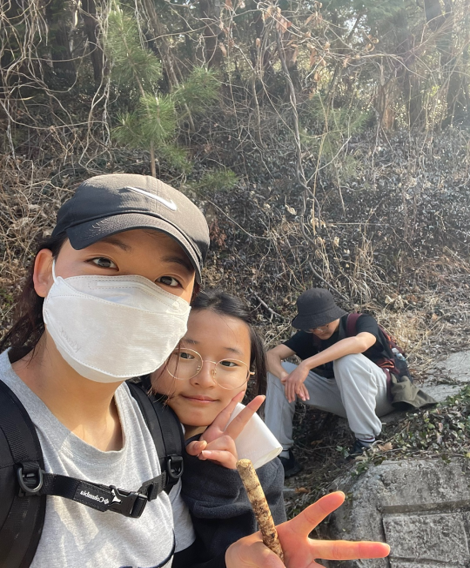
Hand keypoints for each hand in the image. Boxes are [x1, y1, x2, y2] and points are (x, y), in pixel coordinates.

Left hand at [186, 392, 265, 468]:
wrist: (208, 483)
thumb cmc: (203, 463)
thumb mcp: (193, 452)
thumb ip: (193, 447)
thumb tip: (202, 446)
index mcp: (219, 432)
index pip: (226, 414)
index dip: (233, 402)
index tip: (241, 391)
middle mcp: (227, 439)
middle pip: (239, 421)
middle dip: (250, 409)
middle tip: (260, 398)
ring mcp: (231, 450)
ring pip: (225, 441)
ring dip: (211, 448)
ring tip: (202, 457)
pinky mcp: (231, 462)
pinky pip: (223, 454)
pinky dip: (213, 454)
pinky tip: (205, 455)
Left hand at [225, 491, 389, 566]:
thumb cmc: (246, 554)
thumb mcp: (245, 551)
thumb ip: (260, 554)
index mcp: (292, 533)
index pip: (309, 517)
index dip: (323, 506)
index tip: (340, 495)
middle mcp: (304, 552)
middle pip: (336, 549)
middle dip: (361, 548)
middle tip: (386, 548)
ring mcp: (305, 567)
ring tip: (298, 567)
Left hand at [282, 364, 309, 402]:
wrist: (303, 367)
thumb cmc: (298, 371)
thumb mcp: (291, 374)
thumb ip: (286, 378)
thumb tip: (282, 380)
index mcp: (288, 379)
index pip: (286, 388)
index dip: (286, 393)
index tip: (287, 398)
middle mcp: (290, 380)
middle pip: (289, 390)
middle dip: (289, 396)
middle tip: (290, 401)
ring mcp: (294, 381)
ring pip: (292, 390)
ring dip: (293, 396)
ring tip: (293, 400)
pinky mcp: (299, 381)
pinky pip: (297, 388)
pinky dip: (297, 392)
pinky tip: (298, 395)